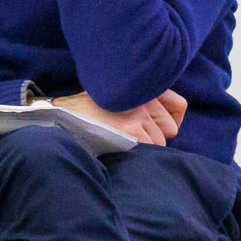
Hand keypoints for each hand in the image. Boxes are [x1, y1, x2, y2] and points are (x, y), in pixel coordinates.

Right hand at [52, 89, 186, 146]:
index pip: (179, 106)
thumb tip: (168, 125)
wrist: (60, 115)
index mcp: (142, 85)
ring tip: (121, 143)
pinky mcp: (131, 129)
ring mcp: (139, 112)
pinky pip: (148, 149)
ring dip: (145, 148)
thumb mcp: (115, 95)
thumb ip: (139, 102)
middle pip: (170, 129)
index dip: (170, 121)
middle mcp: (145, 95)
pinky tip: (119, 149)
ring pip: (159, 142)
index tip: (158, 129)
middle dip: (155, 137)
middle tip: (132, 138)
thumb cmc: (85, 109)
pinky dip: (137, 155)